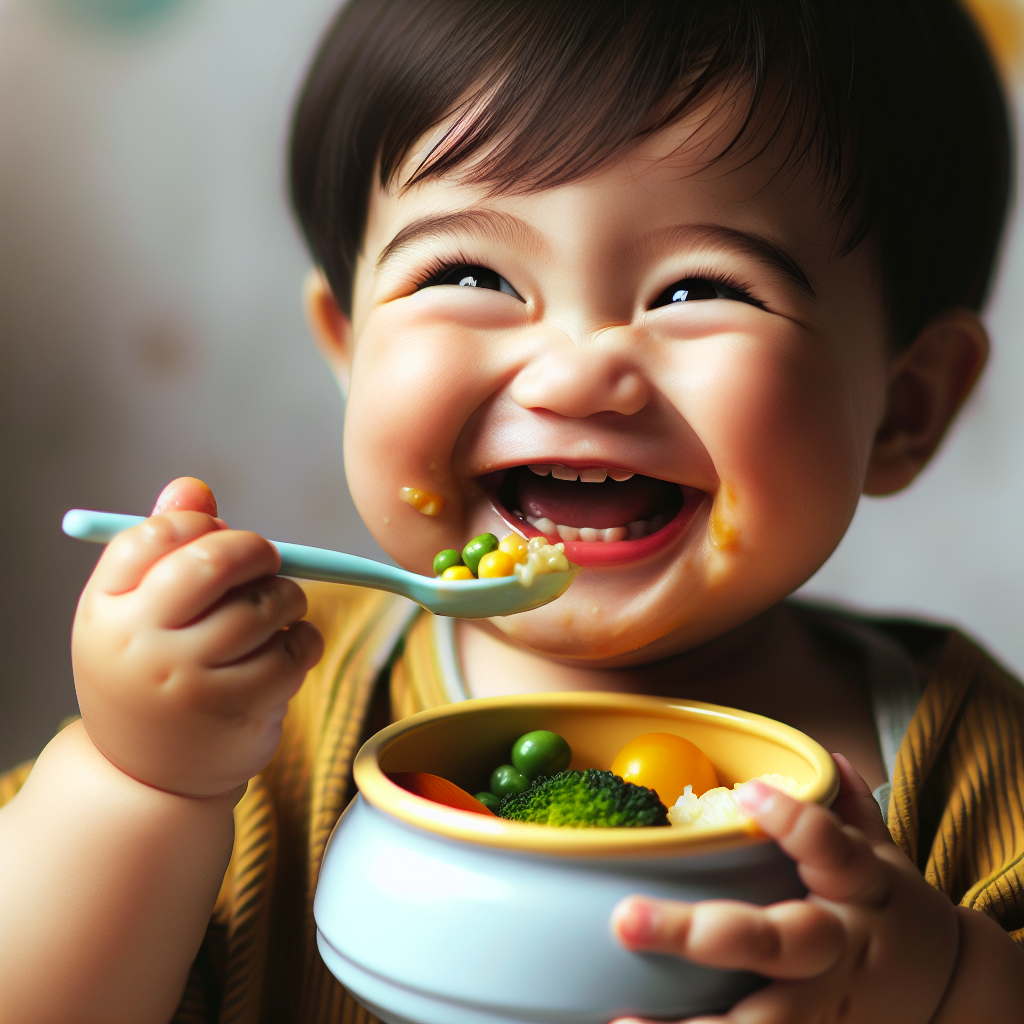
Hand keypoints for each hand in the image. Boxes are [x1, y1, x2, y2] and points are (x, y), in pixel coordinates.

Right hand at [72, 477, 323, 797]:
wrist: (150, 774)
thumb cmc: (153, 672)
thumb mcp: (138, 612)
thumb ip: (165, 546)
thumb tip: (193, 488)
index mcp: (106, 609)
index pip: (152, 536)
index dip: (199, 524)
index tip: (218, 536)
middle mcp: (140, 643)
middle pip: (213, 562)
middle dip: (256, 551)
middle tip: (267, 561)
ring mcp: (188, 680)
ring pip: (265, 605)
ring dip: (287, 599)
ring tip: (279, 611)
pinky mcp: (237, 708)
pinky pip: (294, 649)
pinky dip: (304, 641)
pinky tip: (290, 650)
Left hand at [609, 755, 960, 1023]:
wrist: (954, 996)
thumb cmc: (892, 913)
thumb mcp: (882, 859)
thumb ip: (848, 811)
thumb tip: (825, 759)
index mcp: (860, 891)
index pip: (833, 850)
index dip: (796, 823)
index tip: (751, 792)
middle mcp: (838, 950)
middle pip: (775, 943)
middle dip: (702, 935)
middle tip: (627, 919)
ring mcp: (826, 1009)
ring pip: (762, 1023)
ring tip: (622, 1022)